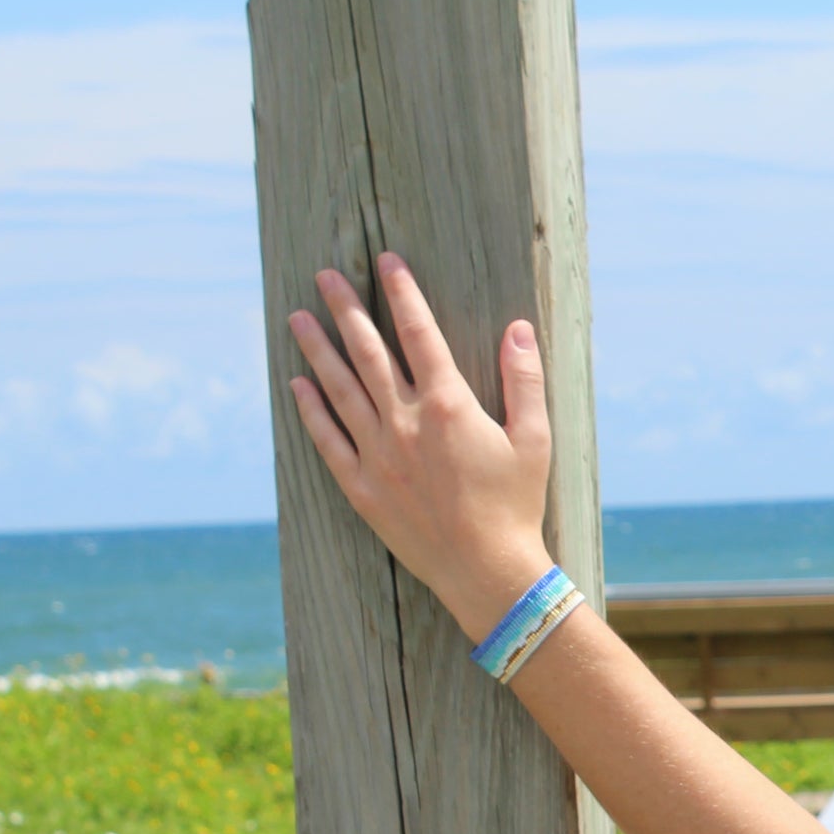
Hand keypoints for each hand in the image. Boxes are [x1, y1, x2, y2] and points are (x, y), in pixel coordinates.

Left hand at [287, 253, 554, 639]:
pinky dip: (311, 410)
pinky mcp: (363, 488)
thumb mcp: (534, 441)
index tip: (385, 262)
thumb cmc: (516, 507)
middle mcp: (406, 422)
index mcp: (449, 405)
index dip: (401, 292)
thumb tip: (517, 329)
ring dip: (318, 349)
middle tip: (325, 275)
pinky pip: (328, 440)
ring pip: (340, 388)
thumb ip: (524, 382)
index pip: (419, 332)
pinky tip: (298, 385)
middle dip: (346, 308)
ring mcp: (379, 455)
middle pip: (368, 351)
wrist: (487, 571)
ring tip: (298, 317)